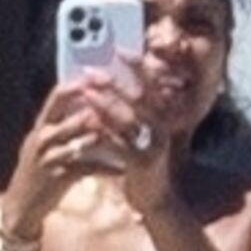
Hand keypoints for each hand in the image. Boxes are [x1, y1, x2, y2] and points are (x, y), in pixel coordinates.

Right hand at [0, 80, 110, 238]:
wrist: (21, 207)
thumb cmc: (38, 171)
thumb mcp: (44, 143)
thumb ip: (61, 123)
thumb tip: (87, 102)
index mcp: (40, 126)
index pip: (57, 96)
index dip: (79, 85)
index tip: (102, 77)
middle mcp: (42, 139)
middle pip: (71, 116)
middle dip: (98, 110)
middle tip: (122, 105)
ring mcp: (49, 159)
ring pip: (80, 142)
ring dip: (105, 138)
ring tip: (127, 134)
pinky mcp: (58, 179)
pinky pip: (87, 170)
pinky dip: (106, 169)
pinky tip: (122, 169)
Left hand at [77, 57, 174, 214]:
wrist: (154, 201)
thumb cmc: (143, 164)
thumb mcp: (142, 135)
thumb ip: (134, 112)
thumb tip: (114, 85)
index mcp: (165, 116)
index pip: (154, 83)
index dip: (138, 65)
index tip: (119, 50)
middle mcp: (163, 127)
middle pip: (140, 96)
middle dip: (115, 81)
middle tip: (92, 71)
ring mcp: (154, 145)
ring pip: (128, 118)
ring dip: (105, 104)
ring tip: (86, 93)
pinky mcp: (141, 164)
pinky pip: (118, 145)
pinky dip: (101, 135)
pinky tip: (85, 127)